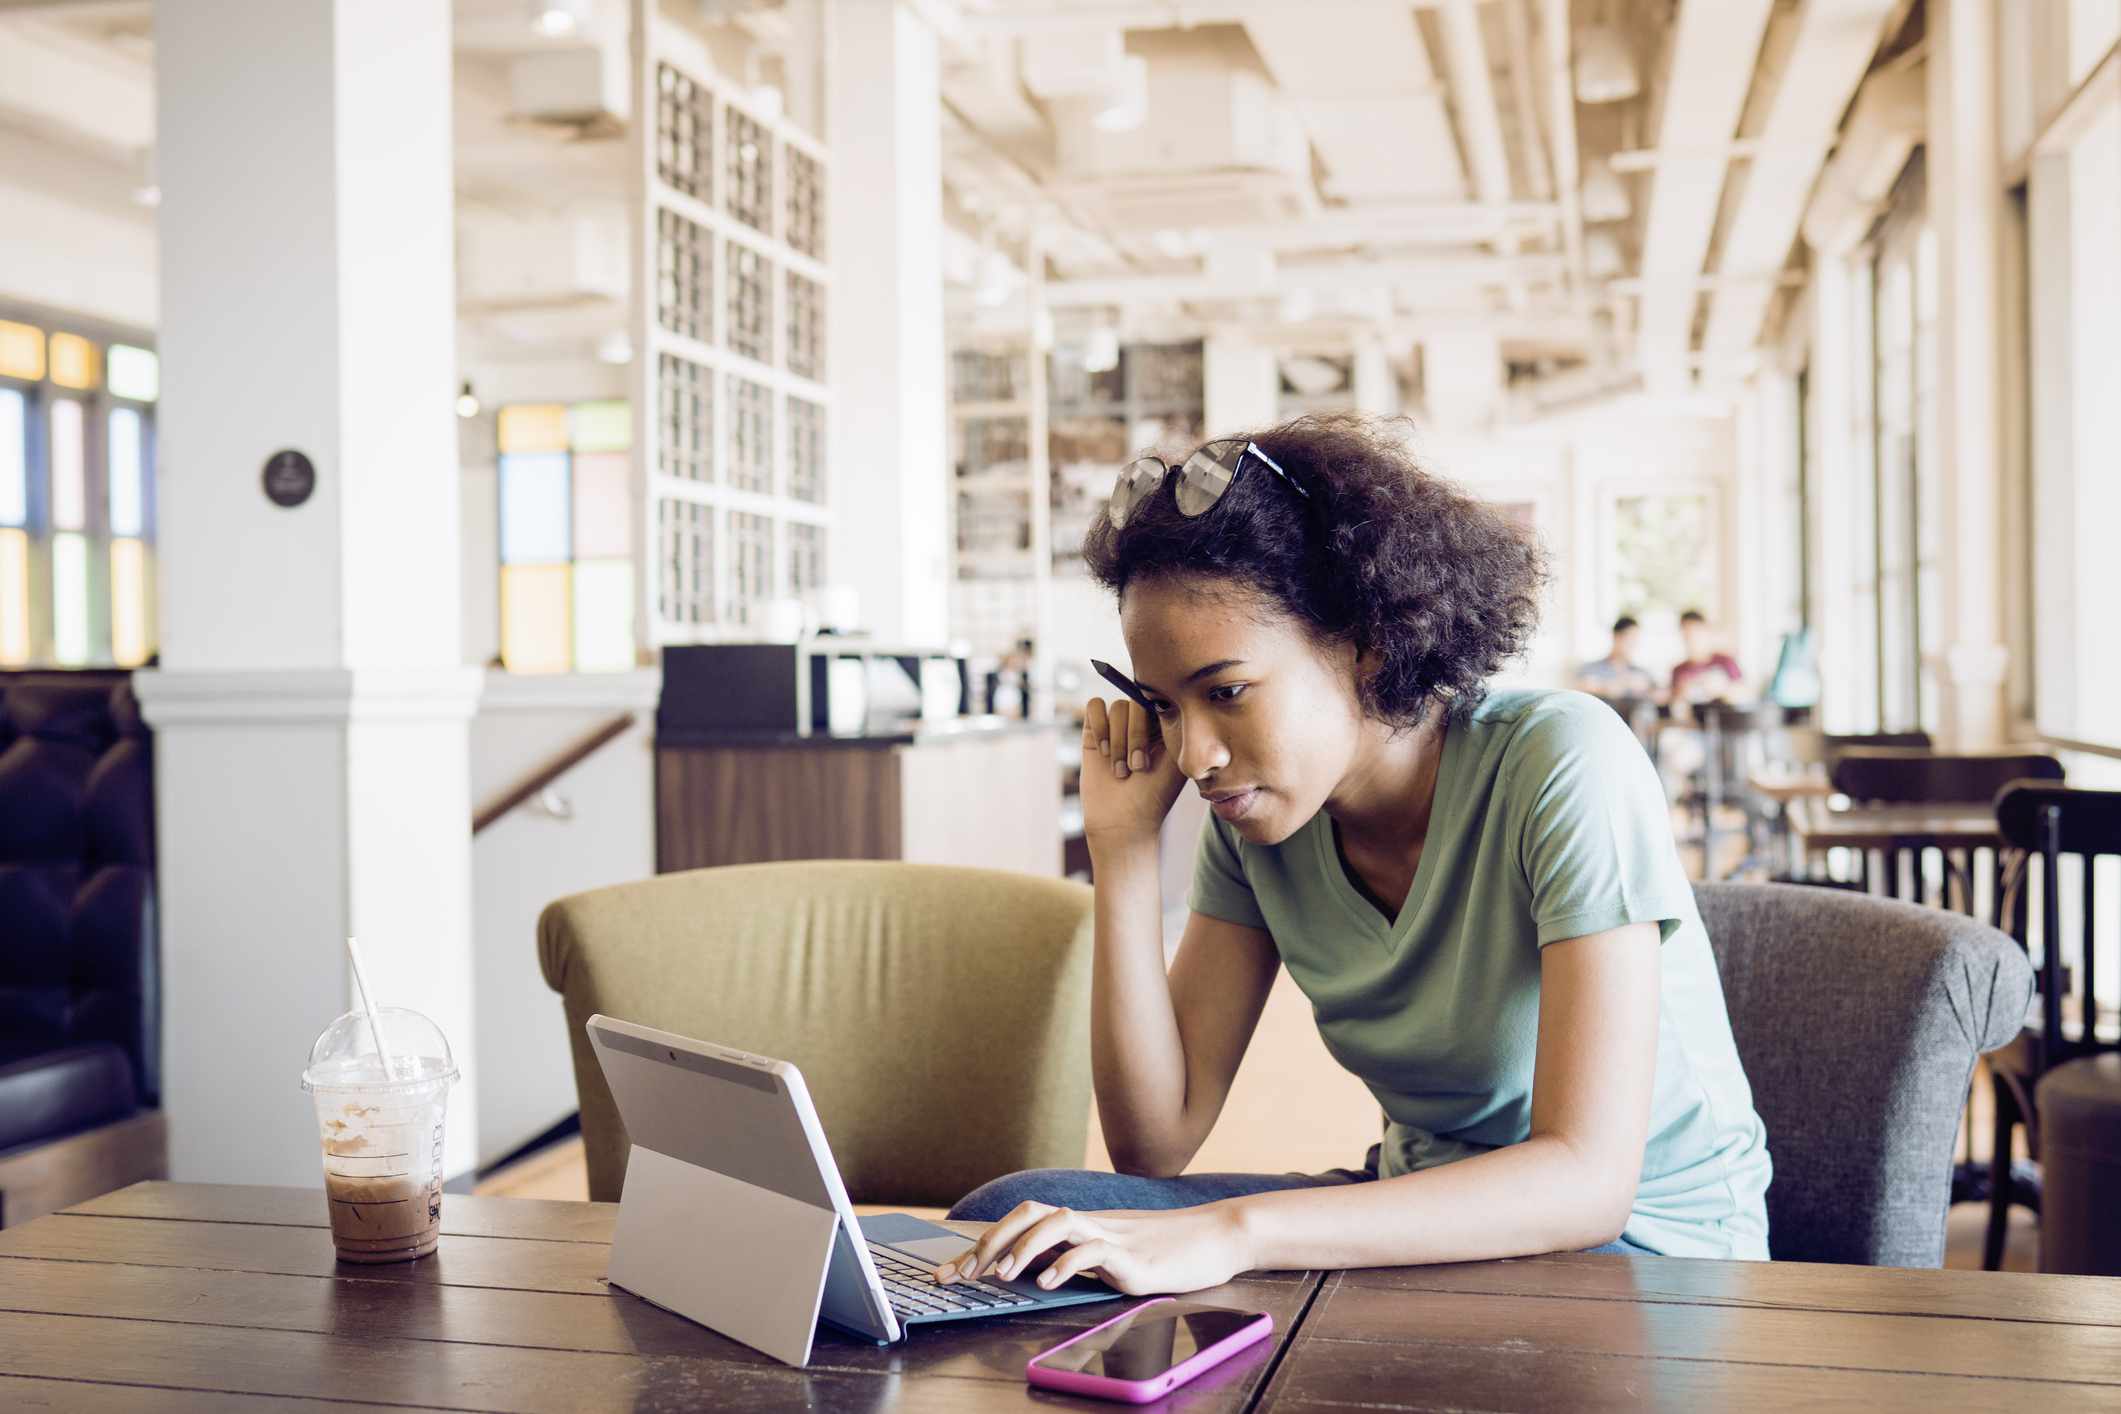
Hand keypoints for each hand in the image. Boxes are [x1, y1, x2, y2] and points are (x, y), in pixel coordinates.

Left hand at [933, 1200, 1249, 1297]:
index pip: (1023, 1219)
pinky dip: (1065, 1264)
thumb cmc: (1165, 1250)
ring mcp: (1112, 1236)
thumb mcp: (1110, 1254)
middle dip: (991, 1240)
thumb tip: (1030, 1270)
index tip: (954, 1269)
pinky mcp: (1133, 1257)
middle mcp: (1091, 1223)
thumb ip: (1074, 1257)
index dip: (985, 1239)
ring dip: (1024, 1247)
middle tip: (964, 1273)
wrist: (1217, 1237)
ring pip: (1058, 1223)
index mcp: (1082, 1223)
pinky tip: (1046, 1284)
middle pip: (1030, 1213)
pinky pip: (1094, 1251)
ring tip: (1002, 1275)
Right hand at [1080, 696, 1187, 847]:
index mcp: (1164, 725)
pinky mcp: (1093, 732)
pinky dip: (1099, 727)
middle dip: (1136, 736)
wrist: (1124, 821)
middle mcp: (1140, 722)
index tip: (1154, 755)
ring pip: (1116, 707)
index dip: (1154, 724)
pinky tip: (1103, 753)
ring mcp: (1116, 726)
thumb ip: (1174, 724)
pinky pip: (1094, 707)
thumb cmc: (1155, 795)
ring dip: (1118, 741)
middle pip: (1136, 701)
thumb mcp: (1175, 759)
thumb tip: (1168, 693)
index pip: (1159, 700)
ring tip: (1121, 770)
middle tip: (1138, 767)